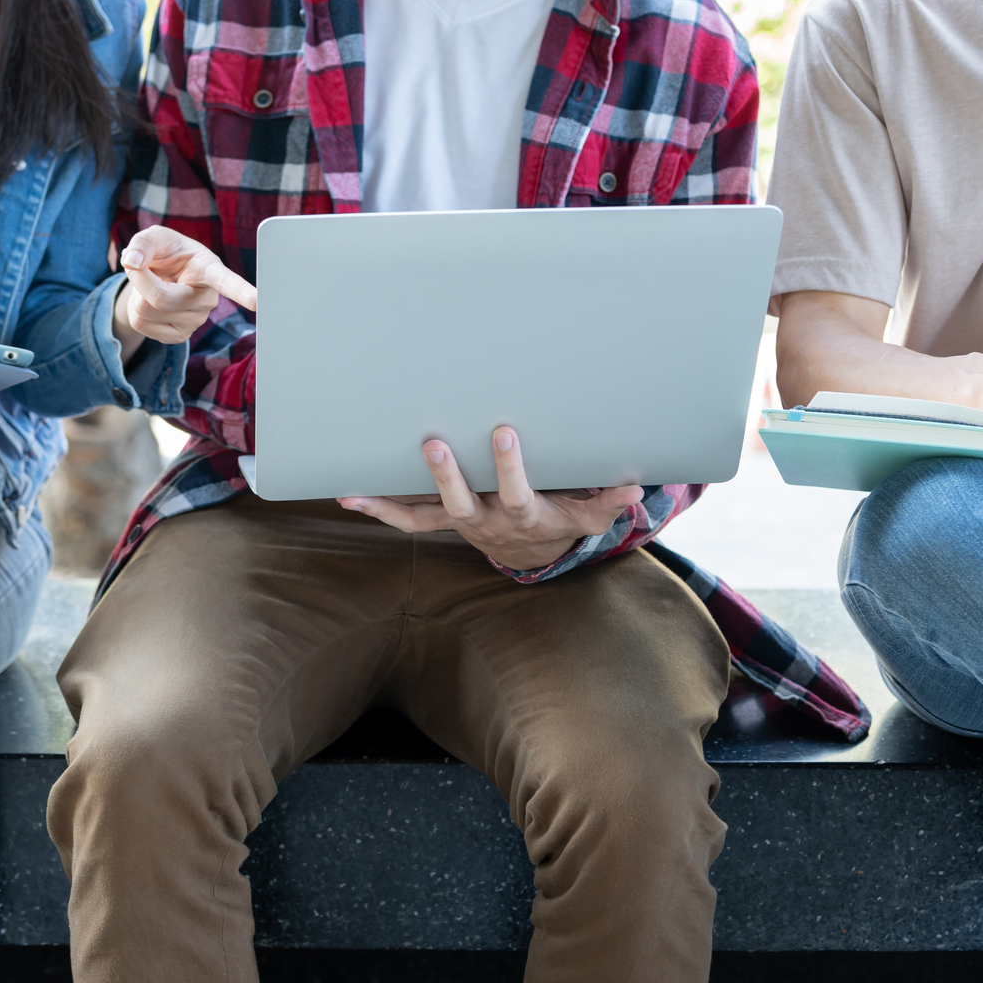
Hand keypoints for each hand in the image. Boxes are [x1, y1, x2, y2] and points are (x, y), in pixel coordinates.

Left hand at [111, 226, 256, 357]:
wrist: (160, 275)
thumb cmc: (165, 252)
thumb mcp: (154, 237)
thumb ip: (142, 242)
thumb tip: (132, 261)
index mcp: (210, 270)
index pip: (228, 283)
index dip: (243, 292)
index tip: (259, 302)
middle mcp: (208, 299)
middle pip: (161, 299)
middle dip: (139, 279)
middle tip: (140, 266)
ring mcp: (195, 321)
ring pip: (146, 312)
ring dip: (135, 294)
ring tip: (151, 284)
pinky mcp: (178, 337)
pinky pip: (141, 326)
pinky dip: (134, 311)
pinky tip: (151, 303)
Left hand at [339, 426, 643, 571]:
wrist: (529, 551)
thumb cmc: (559, 520)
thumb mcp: (587, 514)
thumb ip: (608, 502)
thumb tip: (634, 487)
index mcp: (522, 514)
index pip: (517, 491)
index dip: (510, 466)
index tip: (504, 431)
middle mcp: (485, 521)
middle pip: (462, 502)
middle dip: (447, 474)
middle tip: (433, 442)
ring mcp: (457, 522)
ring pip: (423, 515)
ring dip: (392, 502)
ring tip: (359, 490)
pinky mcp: (438, 521)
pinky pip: (404, 519)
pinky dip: (377, 509)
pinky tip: (348, 494)